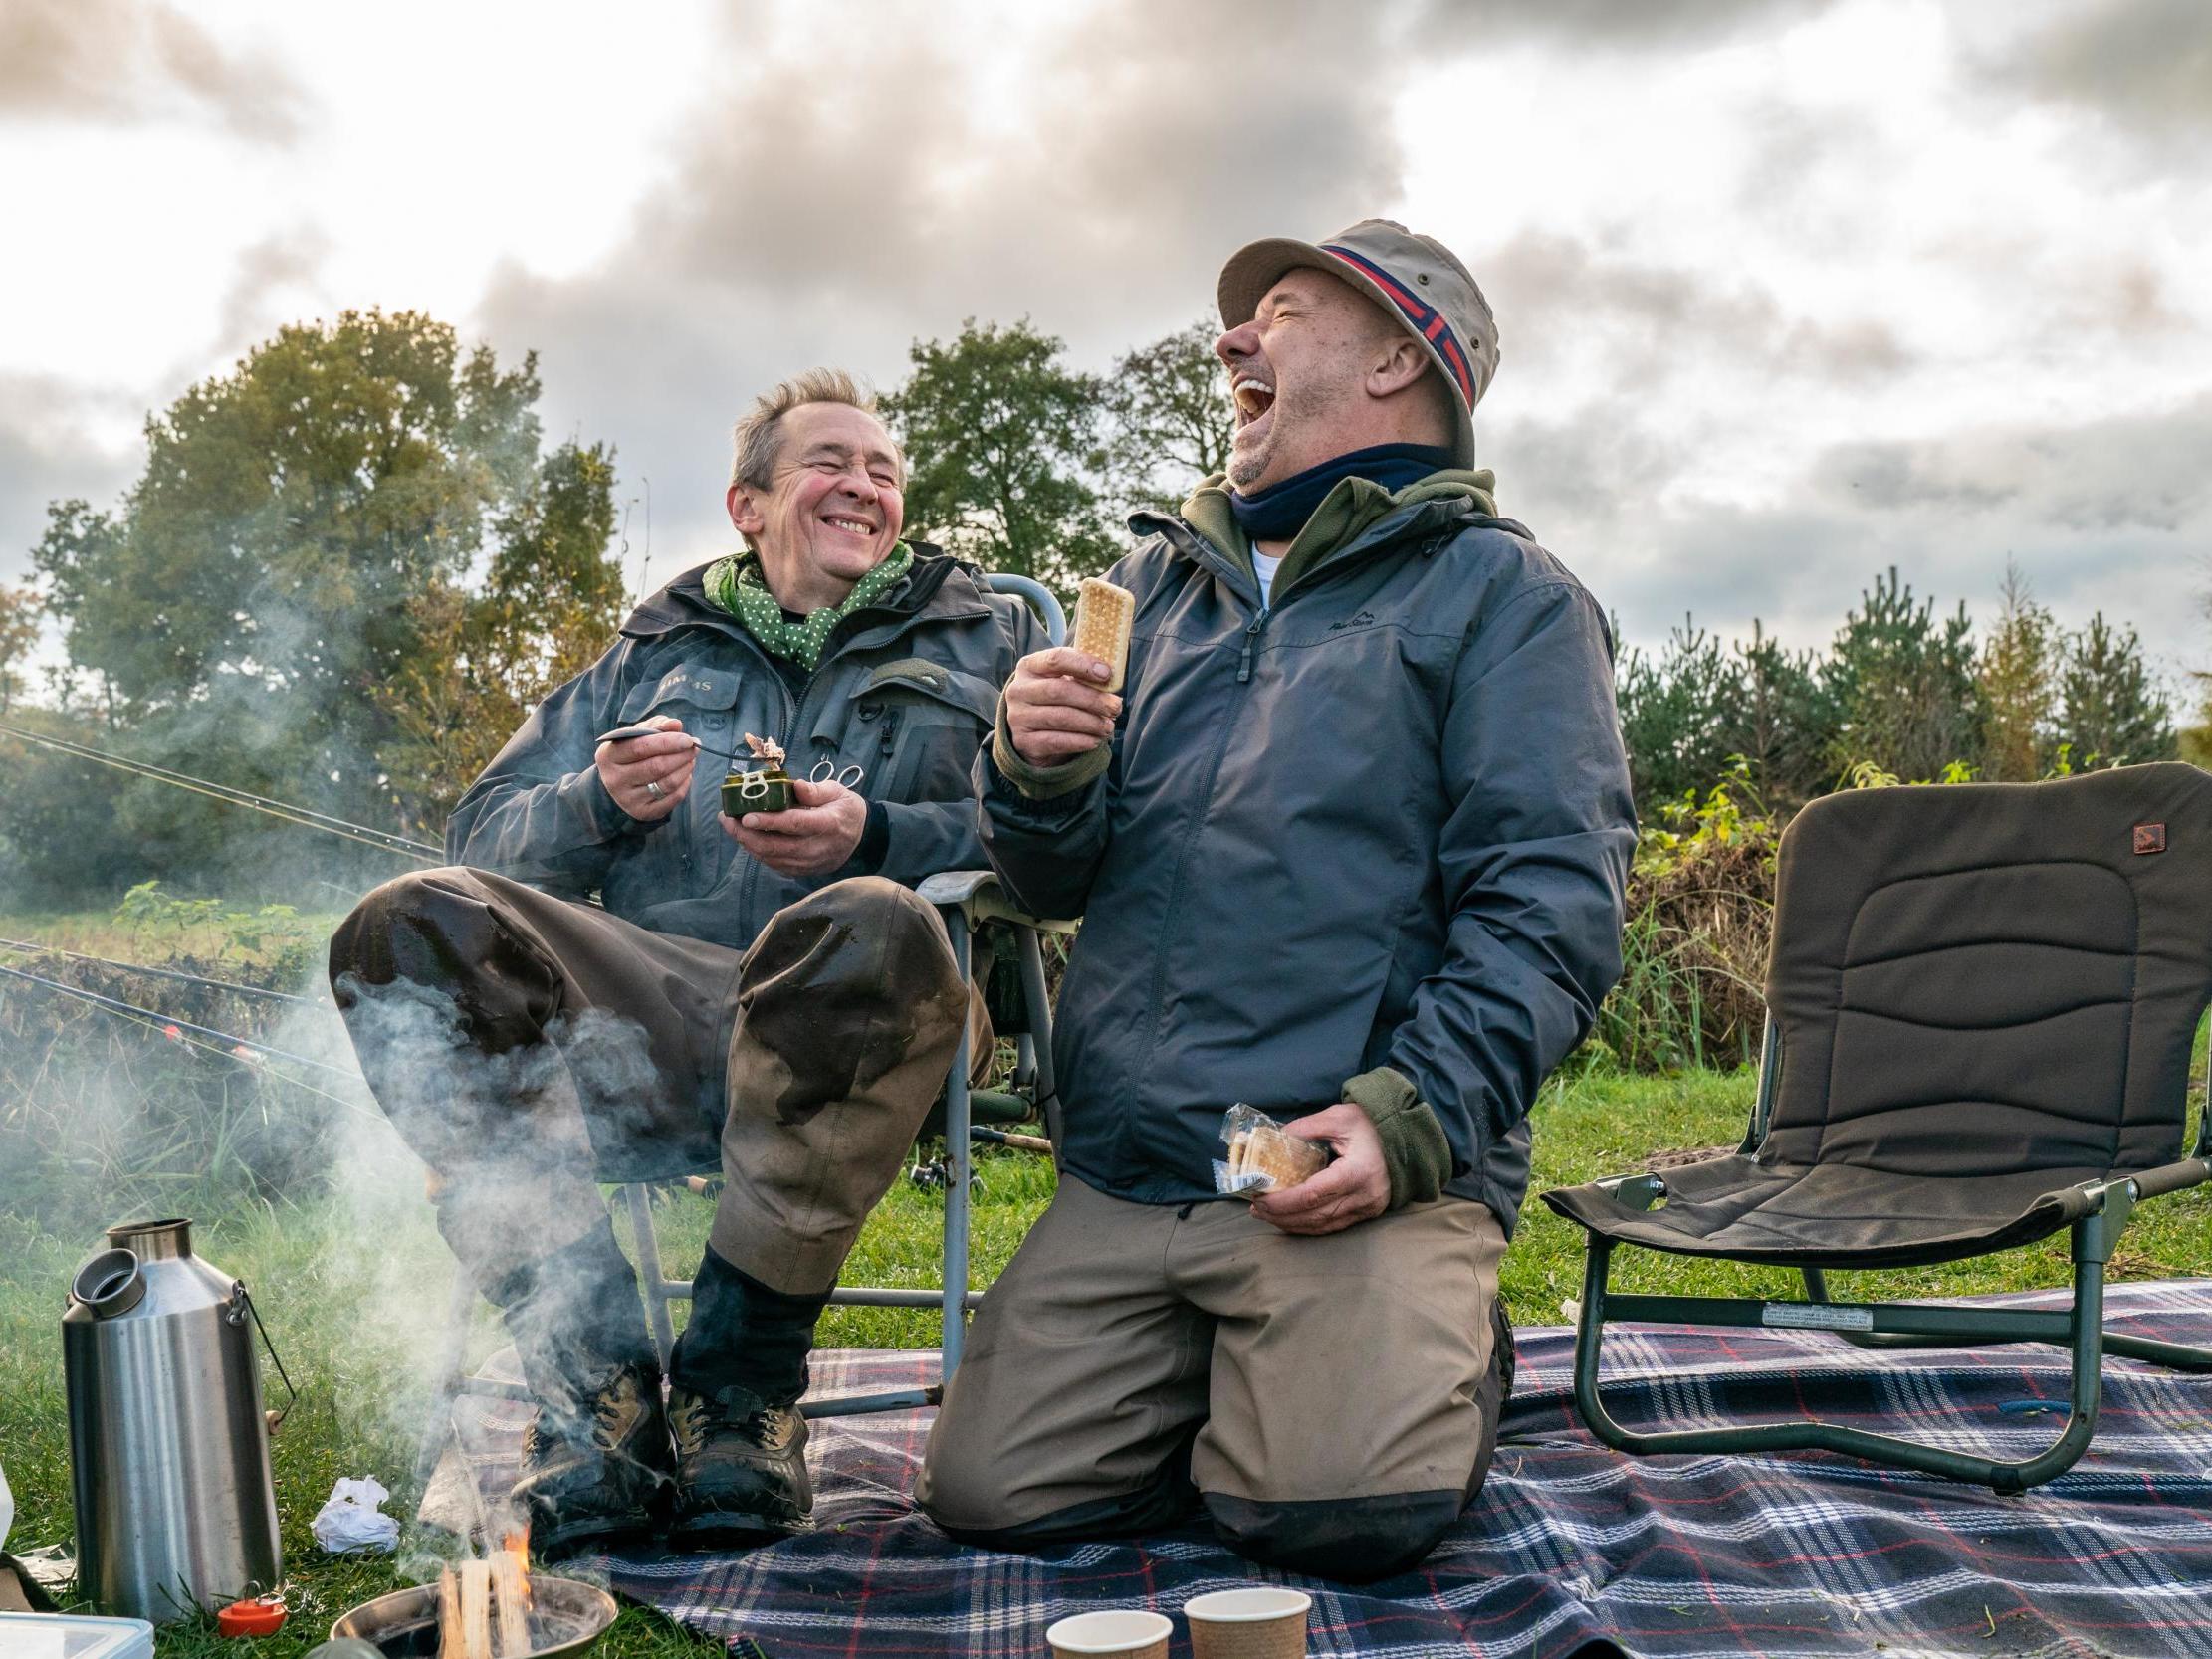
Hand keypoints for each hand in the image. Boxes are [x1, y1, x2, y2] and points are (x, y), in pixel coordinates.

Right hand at [594, 715, 695, 821]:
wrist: (617, 786)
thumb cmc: (631, 754)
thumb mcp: (637, 736)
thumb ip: (656, 726)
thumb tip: (676, 724)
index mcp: (609, 756)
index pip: (641, 747)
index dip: (667, 742)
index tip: (687, 739)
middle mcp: (615, 779)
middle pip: (657, 766)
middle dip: (681, 755)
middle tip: (694, 748)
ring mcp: (628, 799)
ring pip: (667, 783)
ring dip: (685, 769)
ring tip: (690, 759)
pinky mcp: (643, 813)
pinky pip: (672, 798)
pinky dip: (685, 784)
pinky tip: (685, 775)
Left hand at [724, 777, 867, 877]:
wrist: (862, 837)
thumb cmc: (845, 809)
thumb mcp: (838, 791)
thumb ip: (815, 790)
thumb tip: (795, 786)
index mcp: (828, 824)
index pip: (795, 824)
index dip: (769, 822)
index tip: (745, 816)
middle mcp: (818, 848)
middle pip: (776, 846)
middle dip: (746, 834)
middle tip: (727, 819)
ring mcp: (810, 863)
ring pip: (772, 858)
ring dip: (747, 843)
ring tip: (731, 826)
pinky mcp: (804, 871)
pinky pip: (775, 865)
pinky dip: (758, 852)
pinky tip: (747, 838)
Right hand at [1004, 646, 1121, 767]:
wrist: (1029, 730)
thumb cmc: (1053, 698)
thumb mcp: (1061, 679)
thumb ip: (1081, 674)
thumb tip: (1111, 676)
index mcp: (1029, 666)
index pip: (1056, 659)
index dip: (1084, 665)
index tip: (1107, 673)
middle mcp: (1019, 690)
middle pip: (1060, 691)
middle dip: (1093, 699)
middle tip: (1116, 707)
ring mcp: (1018, 717)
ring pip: (1061, 718)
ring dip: (1091, 723)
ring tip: (1108, 726)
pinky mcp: (1024, 742)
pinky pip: (1057, 741)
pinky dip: (1081, 741)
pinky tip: (1095, 740)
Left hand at [1250, 1103, 1390, 1235]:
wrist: (1405, 1136)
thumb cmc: (1371, 1124)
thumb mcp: (1338, 1117)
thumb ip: (1306, 1128)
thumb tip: (1274, 1138)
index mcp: (1356, 1172)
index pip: (1313, 1195)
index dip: (1284, 1201)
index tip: (1260, 1198)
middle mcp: (1364, 1196)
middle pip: (1315, 1216)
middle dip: (1282, 1215)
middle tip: (1256, 1209)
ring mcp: (1368, 1208)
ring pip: (1323, 1226)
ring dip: (1292, 1224)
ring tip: (1266, 1216)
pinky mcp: (1368, 1213)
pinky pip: (1334, 1226)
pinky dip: (1309, 1226)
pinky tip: (1290, 1220)